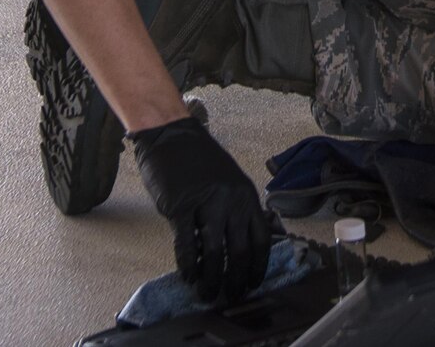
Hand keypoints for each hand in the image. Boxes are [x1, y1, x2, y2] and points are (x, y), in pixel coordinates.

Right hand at [130, 115, 273, 304]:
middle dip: (237, 279)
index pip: (262, 238)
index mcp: (247, 196)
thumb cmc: (200, 162)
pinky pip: (187, 244)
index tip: (254, 284)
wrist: (172, 137)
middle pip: (240, 250)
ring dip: (212, 279)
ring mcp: (207, 203)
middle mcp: (232, 200)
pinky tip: (188, 277)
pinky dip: (188, 265)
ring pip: (214, 253)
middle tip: (231, 296)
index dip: (259, 266)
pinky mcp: (181, 207)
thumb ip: (236, 211)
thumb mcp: (229, 183)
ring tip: (208, 294)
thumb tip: (240, 248)